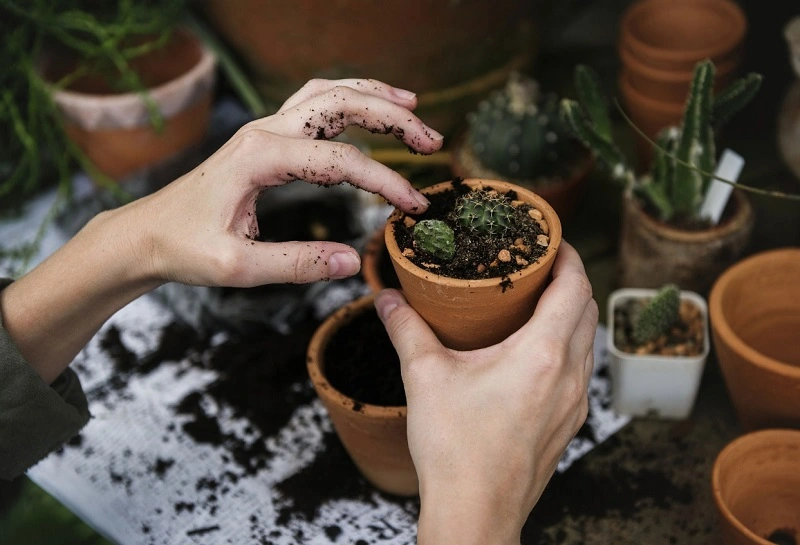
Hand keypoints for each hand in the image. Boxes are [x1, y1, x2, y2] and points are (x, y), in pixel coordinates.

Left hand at [129, 78, 443, 286]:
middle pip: (341, 104)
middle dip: (393, 117)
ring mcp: (264, 130)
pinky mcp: (264, 138)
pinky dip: (348, 100)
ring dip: (373, 96)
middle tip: (432, 141)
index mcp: (260, 158)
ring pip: (328, 94)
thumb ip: (297, 264)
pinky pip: (313, 104)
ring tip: (413, 106)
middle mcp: (264, 132)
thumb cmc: (184, 248)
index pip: (341, 161)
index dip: (386, 181)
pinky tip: (368, 109)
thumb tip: (353, 262)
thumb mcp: (238, 267)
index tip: (414, 207)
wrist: (146, 234)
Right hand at [375, 242, 596, 544]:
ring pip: (587, 342)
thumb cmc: (455, 449)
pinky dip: (567, 347)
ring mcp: (574, 403)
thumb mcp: (424, 377)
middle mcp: (570, 375)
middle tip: (538, 266)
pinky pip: (580, 371)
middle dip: (570, 280)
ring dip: (571, 314)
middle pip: (588, 309)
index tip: (551, 240)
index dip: (569, 255)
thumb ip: (405, 329)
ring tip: (535, 303)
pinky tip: (533, 352)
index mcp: (543, 354)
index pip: (575, 286)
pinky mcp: (568, 424)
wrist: (475, 513)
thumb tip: (387, 298)